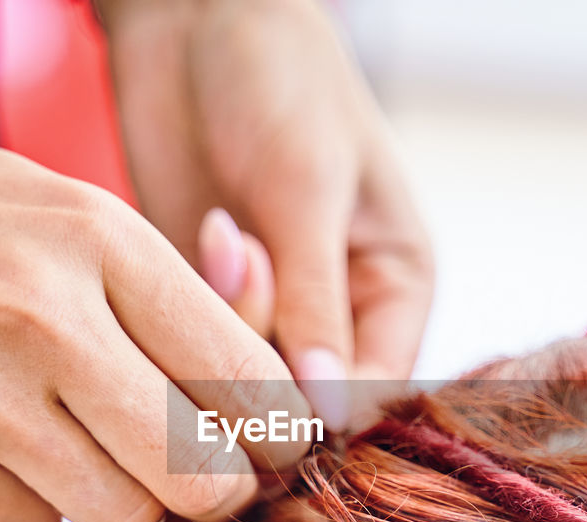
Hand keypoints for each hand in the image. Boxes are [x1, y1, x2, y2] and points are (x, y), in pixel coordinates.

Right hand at [0, 96, 310, 521]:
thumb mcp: (72, 212)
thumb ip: (179, 297)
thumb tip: (277, 397)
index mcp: (105, 243)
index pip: (250, 382)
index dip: (281, 436)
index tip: (273, 445)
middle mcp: (50, 321)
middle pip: (203, 478)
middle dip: (219, 489)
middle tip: (201, 468)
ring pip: (122, 517)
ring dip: (125, 496)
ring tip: (90, 438)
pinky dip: (38, 501)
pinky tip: (7, 441)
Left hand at [102, 0, 434, 426]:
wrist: (198, 20)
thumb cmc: (283, 86)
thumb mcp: (310, 191)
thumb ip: (316, 306)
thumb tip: (328, 418)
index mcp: (395, 292)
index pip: (377, 397)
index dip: (329, 412)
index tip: (279, 395)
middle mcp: (336, 314)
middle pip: (302, 399)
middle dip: (266, 351)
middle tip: (248, 261)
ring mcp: (267, 308)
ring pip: (240, 376)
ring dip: (224, 318)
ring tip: (225, 229)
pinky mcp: (205, 296)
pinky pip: (192, 344)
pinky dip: (191, 302)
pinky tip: (207, 230)